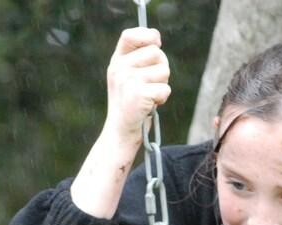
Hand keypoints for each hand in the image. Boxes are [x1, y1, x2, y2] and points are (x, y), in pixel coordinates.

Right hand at [104, 27, 170, 142]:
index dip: (147, 35)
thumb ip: (140, 59)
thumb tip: (157, 42)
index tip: (157, 43)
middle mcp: (119, 69)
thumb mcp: (129, 77)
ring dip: (162, 85)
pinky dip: (162, 98)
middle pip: (156, 53)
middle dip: (161, 68)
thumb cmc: (131, 105)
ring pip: (164, 70)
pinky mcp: (137, 95)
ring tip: (148, 96)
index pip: (130, 35)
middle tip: (150, 85)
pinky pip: (165, 88)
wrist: (121, 133)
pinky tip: (150, 106)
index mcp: (116, 62)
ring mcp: (127, 81)